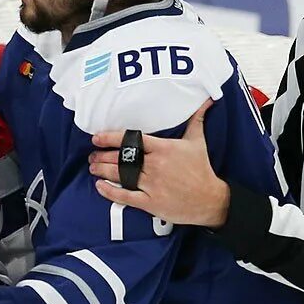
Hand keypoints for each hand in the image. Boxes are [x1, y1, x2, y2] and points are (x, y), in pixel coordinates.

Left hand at [87, 103, 228, 226]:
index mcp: (164, 149)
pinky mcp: (150, 202)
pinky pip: (125, 196)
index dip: (110, 138)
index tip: (96, 138)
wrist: (210, 200)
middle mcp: (155, 166)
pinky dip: (110, 191)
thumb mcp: (198, 142)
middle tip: (93, 155)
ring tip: (93, 167)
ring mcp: (152, 185)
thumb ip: (196, 120)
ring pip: (120, 175)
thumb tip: (206, 101)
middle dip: (102, 156)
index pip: (132, 140)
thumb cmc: (201, 170)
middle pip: (121, 158)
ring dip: (102, 170)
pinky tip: (99, 186)